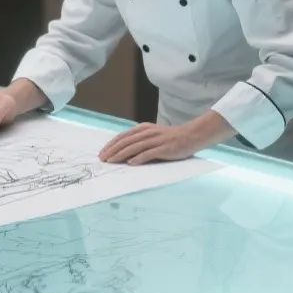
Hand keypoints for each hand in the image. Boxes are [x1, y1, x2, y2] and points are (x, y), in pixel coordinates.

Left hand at [99, 112, 235, 164]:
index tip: (102, 153)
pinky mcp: (163, 149)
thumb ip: (139, 140)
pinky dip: (138, 158)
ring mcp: (155, 140)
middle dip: (112, 150)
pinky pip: (149, 153)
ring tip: (111, 161)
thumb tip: (123, 151)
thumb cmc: (170, 138)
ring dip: (121, 154)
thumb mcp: (152, 134)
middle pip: (125, 142)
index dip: (111, 144)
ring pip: (134, 147)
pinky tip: (131, 163)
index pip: (123, 136)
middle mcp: (147, 133)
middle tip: (102, 159)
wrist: (190, 136)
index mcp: (143, 129)